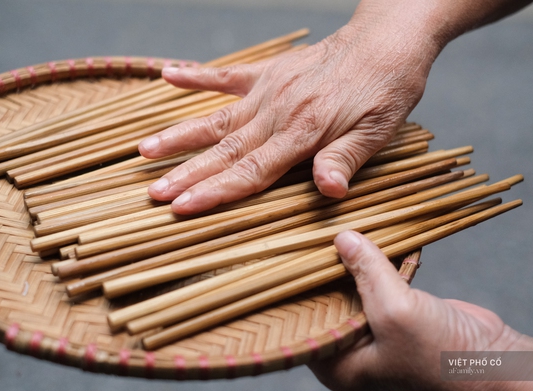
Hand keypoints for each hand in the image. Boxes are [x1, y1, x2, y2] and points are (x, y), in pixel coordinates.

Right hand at [139, 15, 439, 213]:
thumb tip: (329, 191)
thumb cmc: (386, 90)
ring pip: (216, 118)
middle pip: (225, 150)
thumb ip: (346, 160)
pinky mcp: (269, 72)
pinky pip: (227, 76)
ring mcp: (269, 90)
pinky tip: (169, 76)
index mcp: (303, 132)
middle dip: (188, 174)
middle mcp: (277, 112)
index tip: (182, 208)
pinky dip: (198, 78)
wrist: (386, 41)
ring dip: (181, 136)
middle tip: (153, 193)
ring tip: (145, 150)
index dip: (215, 191)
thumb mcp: (378, 131)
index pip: (251, 171)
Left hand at [308, 230, 518, 390]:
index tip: (285, 252)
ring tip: (337, 226)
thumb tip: (341, 236)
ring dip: (353, 261)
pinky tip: (370, 236)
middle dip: (324, 268)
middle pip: (325, 301)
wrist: (498, 363)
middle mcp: (350, 351)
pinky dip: (377, 263)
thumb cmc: (442, 354)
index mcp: (337, 365)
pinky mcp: (396, 315)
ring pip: (352, 289)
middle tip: (309, 231)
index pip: (300, 322)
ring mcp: (373, 332)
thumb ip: (366, 271)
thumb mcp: (396, 310)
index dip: (293, 288)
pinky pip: (377, 284)